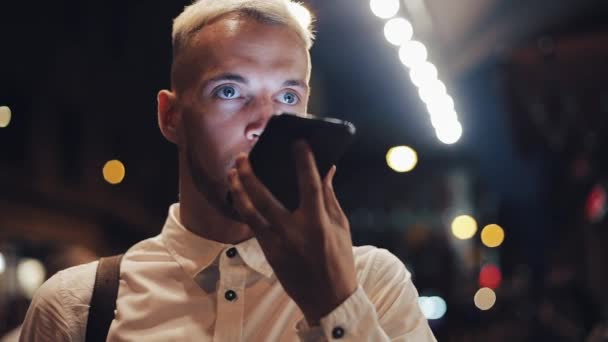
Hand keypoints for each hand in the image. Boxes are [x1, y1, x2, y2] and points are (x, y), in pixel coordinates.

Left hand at [228, 141, 357, 324]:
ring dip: (239, 191)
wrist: (328, 299)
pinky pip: (252, 226)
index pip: (309, 185)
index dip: (304, 162)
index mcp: (318, 223)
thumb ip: (330, 197)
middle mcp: (294, 231)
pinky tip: (239, 196)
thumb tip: (327, 170)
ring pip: (250, 213)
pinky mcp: (268, 252)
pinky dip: (244, 209)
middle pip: (266, 197)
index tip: (298, 143)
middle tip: (242, 156)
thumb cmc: (339, 260)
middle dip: (251, 174)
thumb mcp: (341, 227)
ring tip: (232, 174)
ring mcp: (277, 243)